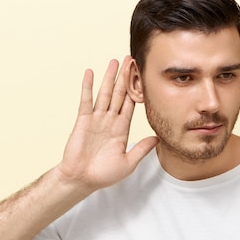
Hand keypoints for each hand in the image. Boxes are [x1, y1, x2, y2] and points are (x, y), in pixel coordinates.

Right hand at [55, 56, 157, 194]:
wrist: (82, 180)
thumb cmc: (103, 174)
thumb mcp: (128, 162)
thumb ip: (141, 149)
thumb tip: (158, 138)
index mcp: (121, 129)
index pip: (131, 105)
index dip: (137, 90)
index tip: (143, 76)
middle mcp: (109, 121)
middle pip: (119, 94)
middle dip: (125, 77)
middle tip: (131, 60)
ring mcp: (96, 119)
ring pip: (104, 93)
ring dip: (109, 77)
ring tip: (114, 61)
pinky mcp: (83, 120)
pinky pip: (86, 100)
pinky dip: (88, 87)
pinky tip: (90, 73)